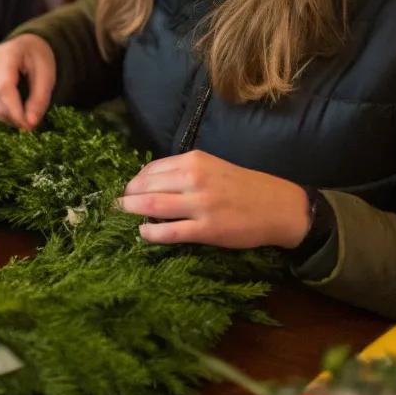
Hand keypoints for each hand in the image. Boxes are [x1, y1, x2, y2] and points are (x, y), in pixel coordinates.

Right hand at [0, 34, 56, 129]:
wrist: (28, 47)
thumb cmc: (39, 59)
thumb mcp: (47, 76)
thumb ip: (39, 99)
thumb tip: (30, 123)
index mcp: (8, 54)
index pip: (4, 87)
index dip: (14, 110)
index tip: (27, 125)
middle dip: (8, 115)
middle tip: (26, 124)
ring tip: (17, 117)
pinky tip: (4, 111)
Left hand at [118, 150, 311, 249]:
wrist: (278, 206)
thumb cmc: (243, 186)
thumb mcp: (212, 167)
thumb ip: (184, 171)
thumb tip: (149, 182)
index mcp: (194, 161)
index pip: (151, 169)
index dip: (134, 181)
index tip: (127, 190)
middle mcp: (194, 179)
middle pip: (146, 187)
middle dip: (127, 197)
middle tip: (117, 205)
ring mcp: (200, 205)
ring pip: (152, 207)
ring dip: (132, 211)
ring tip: (123, 215)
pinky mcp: (207, 229)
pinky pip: (169, 232)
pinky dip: (151, 233)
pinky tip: (144, 233)